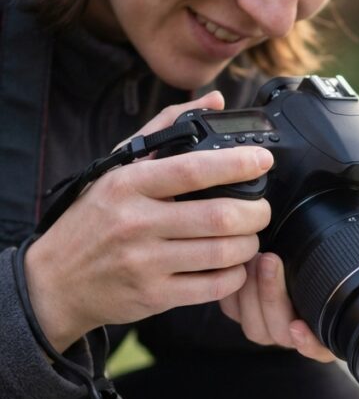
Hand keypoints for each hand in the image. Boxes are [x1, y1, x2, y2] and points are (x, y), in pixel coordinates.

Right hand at [24, 92, 273, 352]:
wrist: (55, 282)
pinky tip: (234, 266)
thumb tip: (213, 102)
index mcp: (129, 184)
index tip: (262, 160)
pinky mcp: (153, 296)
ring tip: (250, 237)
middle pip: (220, 216)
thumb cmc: (92, 220)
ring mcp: (144, 262)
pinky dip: (235, 276)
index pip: (193, 169)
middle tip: (262, 210)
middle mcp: (136, 222)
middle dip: (256, 212)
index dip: (237, 163)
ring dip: (249, 245)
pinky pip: (213, 287)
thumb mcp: (116, 169)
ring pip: (222, 253)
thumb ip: (164, 130)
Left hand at [219, 206, 358, 361]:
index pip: (321, 350)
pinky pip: (233, 310)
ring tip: (255, 255)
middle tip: (271, 260)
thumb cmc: (332, 256)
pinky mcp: (243, 312)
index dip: (310, 344)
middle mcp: (297, 332)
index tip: (299, 327)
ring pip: (254, 324)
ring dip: (251, 291)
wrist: (294, 250)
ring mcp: (268, 325)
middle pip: (278, 332)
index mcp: (327, 328)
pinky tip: (238, 263)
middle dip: (272, 297)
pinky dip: (233, 289)